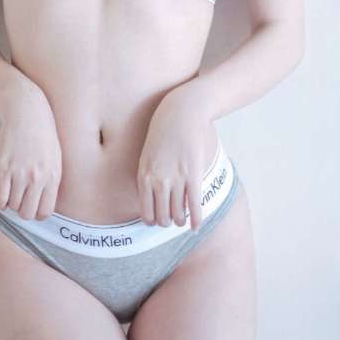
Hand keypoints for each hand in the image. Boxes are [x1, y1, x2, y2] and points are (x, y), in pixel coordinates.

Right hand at [0, 78, 62, 220]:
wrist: (27, 111)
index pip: (45, 211)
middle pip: (28, 213)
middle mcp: (37, 177)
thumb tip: (44, 200)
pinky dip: (0, 201)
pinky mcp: (4, 168)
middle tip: (20, 203)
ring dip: (11, 204)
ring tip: (12, 194)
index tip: (33, 208)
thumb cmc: (42, 133)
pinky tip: (2, 194)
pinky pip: (1, 197)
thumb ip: (51, 178)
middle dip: (23, 212)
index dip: (38, 214)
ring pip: (14, 206)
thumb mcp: (55, 156)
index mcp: (53, 175)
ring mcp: (20, 173)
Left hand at [136, 86, 216, 231]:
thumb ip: (148, 176)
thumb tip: (152, 198)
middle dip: (167, 222)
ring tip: (183, 221)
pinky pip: (195, 204)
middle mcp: (158, 180)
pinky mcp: (193, 174)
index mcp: (143, 175)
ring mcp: (176, 178)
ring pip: (178, 213)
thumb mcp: (147, 154)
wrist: (181, 113)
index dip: (152, 221)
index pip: (146, 211)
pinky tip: (196, 226)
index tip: (158, 221)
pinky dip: (196, 219)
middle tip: (172, 221)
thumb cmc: (164, 132)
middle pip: (162, 216)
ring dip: (181, 221)